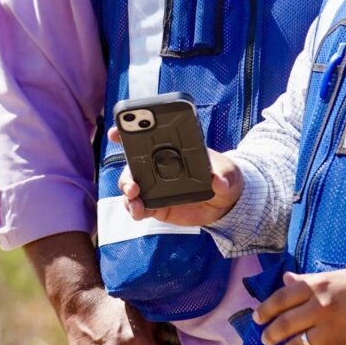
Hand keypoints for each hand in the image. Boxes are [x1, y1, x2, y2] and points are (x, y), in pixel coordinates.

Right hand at [109, 127, 241, 226]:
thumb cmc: (224, 178)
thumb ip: (224, 176)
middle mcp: (156, 167)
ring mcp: (153, 186)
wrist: (223, 203)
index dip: (128, 133)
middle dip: (126, 172)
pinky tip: (139, 212)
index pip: (147, 138)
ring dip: (127, 192)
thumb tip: (219, 182)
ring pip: (130, 186)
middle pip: (132, 165)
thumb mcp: (228, 173)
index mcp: (171, 150)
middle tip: (132, 183)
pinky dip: (134, 209)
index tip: (117, 132)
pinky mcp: (154, 206)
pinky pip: (138, 207)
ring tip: (135, 199)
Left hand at [255, 268, 345, 344]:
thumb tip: (286, 280)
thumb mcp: (339, 276)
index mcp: (319, 286)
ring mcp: (333, 330)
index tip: (258, 318)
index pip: (280, 298)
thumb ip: (311, 281)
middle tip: (265, 340)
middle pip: (284, 324)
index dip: (265, 310)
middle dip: (270, 335)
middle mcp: (322, 307)